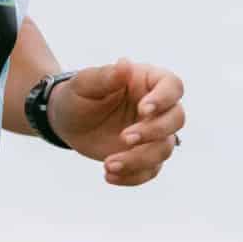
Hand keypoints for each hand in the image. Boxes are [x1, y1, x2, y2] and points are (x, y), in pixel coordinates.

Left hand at [51, 60, 184, 185]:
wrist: (66, 121)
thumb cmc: (78, 95)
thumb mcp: (84, 84)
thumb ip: (105, 76)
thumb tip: (125, 64)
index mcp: (147, 81)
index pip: (172, 85)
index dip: (165, 98)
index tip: (143, 109)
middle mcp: (157, 108)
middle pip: (176, 119)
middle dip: (154, 131)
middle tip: (124, 138)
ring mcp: (153, 133)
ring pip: (165, 149)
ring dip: (139, 159)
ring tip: (108, 164)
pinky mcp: (145, 156)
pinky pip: (150, 171)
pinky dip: (133, 177)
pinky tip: (109, 175)